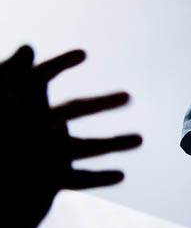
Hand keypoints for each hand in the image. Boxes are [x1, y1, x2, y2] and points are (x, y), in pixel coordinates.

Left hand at [1, 45, 141, 227]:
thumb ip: (11, 75)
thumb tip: (28, 47)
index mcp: (21, 107)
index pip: (41, 77)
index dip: (60, 64)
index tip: (82, 54)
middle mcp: (38, 128)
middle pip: (77, 109)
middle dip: (103, 103)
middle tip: (129, 97)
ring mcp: (48, 154)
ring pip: (87, 145)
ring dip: (114, 142)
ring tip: (140, 139)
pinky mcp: (52, 179)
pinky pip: (80, 179)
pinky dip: (100, 178)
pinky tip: (121, 175)